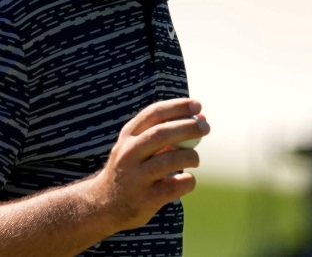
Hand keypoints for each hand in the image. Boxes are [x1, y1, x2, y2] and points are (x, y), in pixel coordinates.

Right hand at [89, 98, 210, 230]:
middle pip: (162, 134)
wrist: (105, 205)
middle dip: (188, 127)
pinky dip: (188, 181)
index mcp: (128, 136)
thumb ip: (165, 133)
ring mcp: (135, 177)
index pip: (153, 113)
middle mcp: (128, 154)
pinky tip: (186, 179)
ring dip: (190, 156)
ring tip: (195, 159)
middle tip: (206, 127)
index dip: (177, 107)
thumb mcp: (137, 147)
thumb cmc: (133, 168)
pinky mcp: (145, 199)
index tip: (197, 106)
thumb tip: (201, 120)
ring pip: (170, 160)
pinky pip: (175, 186)